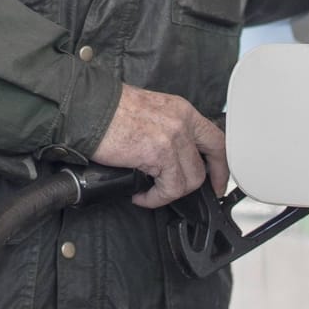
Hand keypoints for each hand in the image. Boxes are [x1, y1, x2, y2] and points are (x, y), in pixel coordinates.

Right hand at [88, 84, 227, 207]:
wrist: (87, 109)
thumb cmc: (108, 110)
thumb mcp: (150, 112)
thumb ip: (168, 130)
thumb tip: (172, 158)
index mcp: (181, 110)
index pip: (215, 138)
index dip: (221, 163)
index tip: (218, 179)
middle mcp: (182, 121)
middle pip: (212, 159)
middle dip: (208, 182)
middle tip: (194, 195)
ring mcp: (173, 137)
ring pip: (191, 179)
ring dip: (170, 192)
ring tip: (150, 192)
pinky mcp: (159, 153)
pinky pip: (169, 188)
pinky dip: (155, 198)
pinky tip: (141, 195)